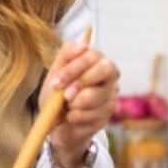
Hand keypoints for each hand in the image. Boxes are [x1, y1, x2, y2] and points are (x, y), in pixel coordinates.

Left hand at [44, 39, 119, 163]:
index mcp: (95, 59)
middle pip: (105, 70)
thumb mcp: (55, 74)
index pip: (91, 56)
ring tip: (65, 107)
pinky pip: (94, 116)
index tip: (55, 83)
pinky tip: (71, 117)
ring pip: (97, 96)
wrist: (56, 122)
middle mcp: (108, 75)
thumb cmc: (56, 93)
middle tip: (65, 96)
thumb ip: (65, 56)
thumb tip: (81, 45)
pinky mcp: (109, 114)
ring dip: (75, 104)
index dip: (73, 69)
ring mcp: (112, 94)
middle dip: (81, 83)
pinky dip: (76, 118)